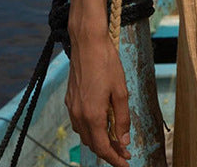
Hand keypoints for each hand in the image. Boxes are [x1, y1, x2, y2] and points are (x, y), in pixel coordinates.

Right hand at [65, 29, 131, 166]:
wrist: (87, 43)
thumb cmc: (107, 63)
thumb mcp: (121, 90)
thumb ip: (122, 118)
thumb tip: (124, 140)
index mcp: (92, 115)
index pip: (103, 148)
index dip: (115, 158)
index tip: (126, 163)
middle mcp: (79, 115)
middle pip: (93, 143)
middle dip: (109, 150)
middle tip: (125, 150)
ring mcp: (72, 107)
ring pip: (85, 134)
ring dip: (99, 139)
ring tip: (115, 137)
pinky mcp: (70, 99)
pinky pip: (79, 122)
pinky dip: (91, 128)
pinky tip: (101, 120)